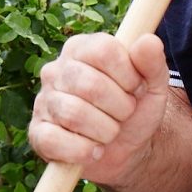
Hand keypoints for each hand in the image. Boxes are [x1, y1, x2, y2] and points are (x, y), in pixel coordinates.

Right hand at [28, 32, 171, 186]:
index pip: (103, 50)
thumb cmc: (135, 110)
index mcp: (81, 49)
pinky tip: (94, 150)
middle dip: (120, 107)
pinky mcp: (38, 133)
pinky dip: (83, 151)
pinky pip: (54, 141)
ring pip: (74, 114)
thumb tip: (148, 41)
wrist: (126, 150)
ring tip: (111, 132)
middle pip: (89, 84)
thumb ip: (153, 62)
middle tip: (125, 114)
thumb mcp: (153, 85)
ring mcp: (43, 101)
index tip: (137, 88)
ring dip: (105, 131)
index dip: (128, 74)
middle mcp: (56, 70)